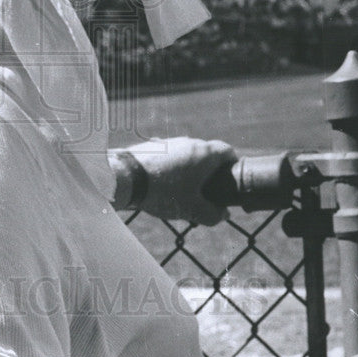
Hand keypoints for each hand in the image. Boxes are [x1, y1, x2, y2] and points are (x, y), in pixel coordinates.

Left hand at [110, 137, 236, 225]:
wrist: (125, 177)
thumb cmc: (163, 192)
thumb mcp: (192, 210)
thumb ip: (213, 214)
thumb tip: (223, 214)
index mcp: (204, 153)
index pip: (228, 151)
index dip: (232, 165)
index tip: (230, 179)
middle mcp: (189, 142)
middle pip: (207, 153)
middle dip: (210, 171)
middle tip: (207, 191)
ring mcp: (170, 141)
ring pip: (187, 154)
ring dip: (190, 169)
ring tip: (183, 190)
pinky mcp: (153, 146)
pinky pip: (170, 155)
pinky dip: (172, 167)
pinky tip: (163, 184)